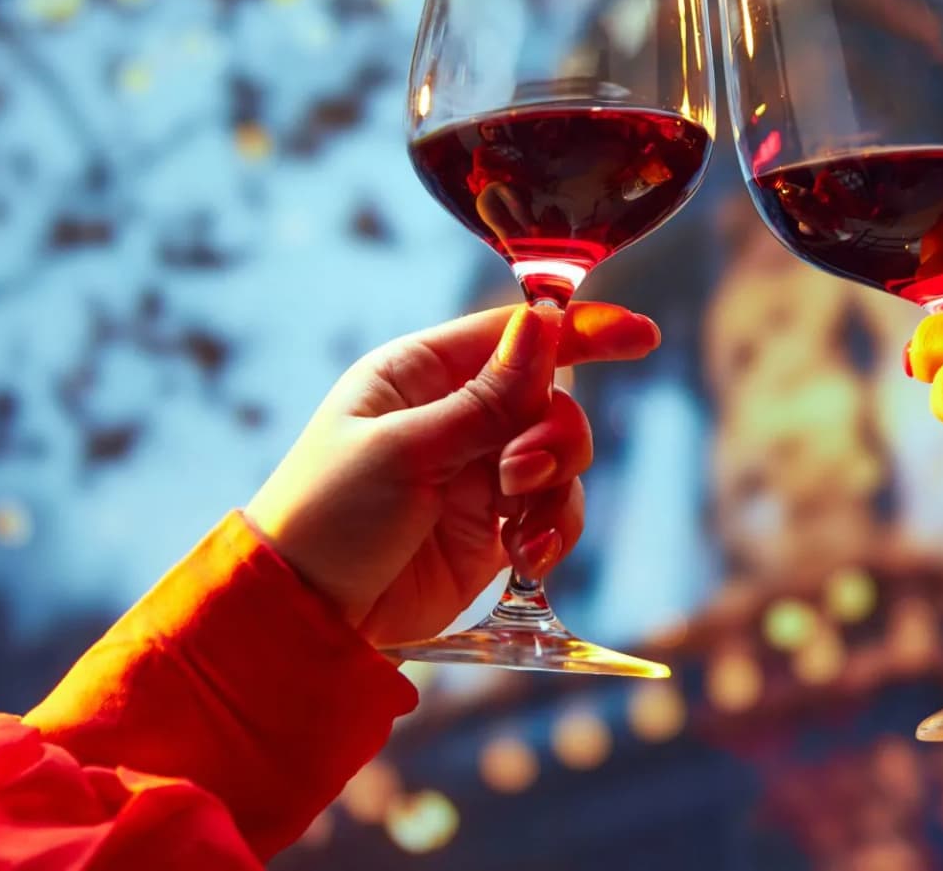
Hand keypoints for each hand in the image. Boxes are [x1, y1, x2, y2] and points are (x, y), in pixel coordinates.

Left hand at [245, 303, 658, 647]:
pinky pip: (551, 514)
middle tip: (519, 478)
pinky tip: (526, 557)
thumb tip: (543, 324)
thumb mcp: (405, 450)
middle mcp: (454, 415)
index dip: (580, 329)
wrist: (302, 618)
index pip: (514, 334)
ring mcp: (476, 473)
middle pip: (549, 399)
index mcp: (420, 373)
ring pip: (560, 458)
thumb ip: (486, 398)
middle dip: (552, 437)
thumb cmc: (328, 517)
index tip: (640, 336)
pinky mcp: (491, 530)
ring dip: (553, 489)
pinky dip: (552, 532)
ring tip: (516, 524)